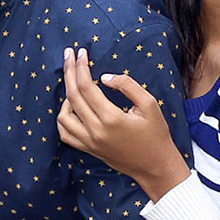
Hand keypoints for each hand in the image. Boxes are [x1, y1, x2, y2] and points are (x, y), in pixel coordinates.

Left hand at [56, 47, 187, 198]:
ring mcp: (89, 143)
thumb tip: (104, 77)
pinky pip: (66, 134)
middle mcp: (95, 131)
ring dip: (65, 96)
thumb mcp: (149, 105)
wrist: (155, 166)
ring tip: (75, 83)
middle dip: (69, 72)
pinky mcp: (88, 150)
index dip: (81, 66)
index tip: (81, 52)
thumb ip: (127, 86)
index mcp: (111, 118)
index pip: (86, 86)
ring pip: (63, 116)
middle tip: (69, 55)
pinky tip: (71, 107)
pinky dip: (63, 118)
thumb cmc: (156, 135)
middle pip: (72, 96)